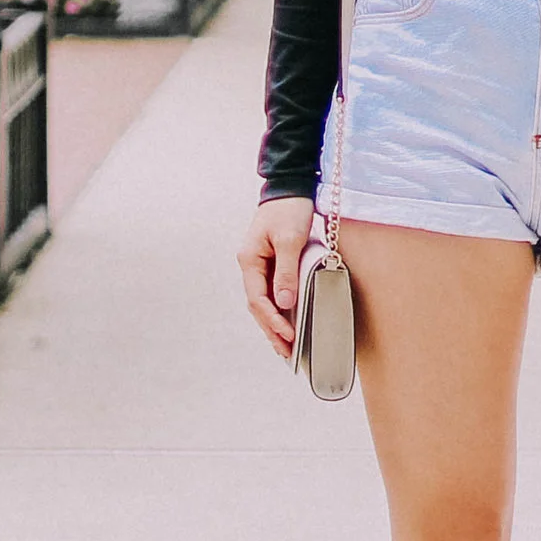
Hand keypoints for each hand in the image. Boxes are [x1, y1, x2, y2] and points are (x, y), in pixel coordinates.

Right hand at [239, 195, 319, 359]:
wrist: (290, 187)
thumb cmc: (288, 210)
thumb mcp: (290, 240)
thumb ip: (287, 271)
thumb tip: (284, 303)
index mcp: (249, 260)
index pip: (258, 299)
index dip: (272, 320)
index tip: (289, 335)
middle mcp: (251, 266)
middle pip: (258, 306)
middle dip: (271, 330)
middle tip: (287, 353)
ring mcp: (260, 266)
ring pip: (264, 302)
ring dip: (274, 324)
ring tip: (286, 347)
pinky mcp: (272, 264)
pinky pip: (273, 293)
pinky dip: (280, 310)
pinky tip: (288, 323)